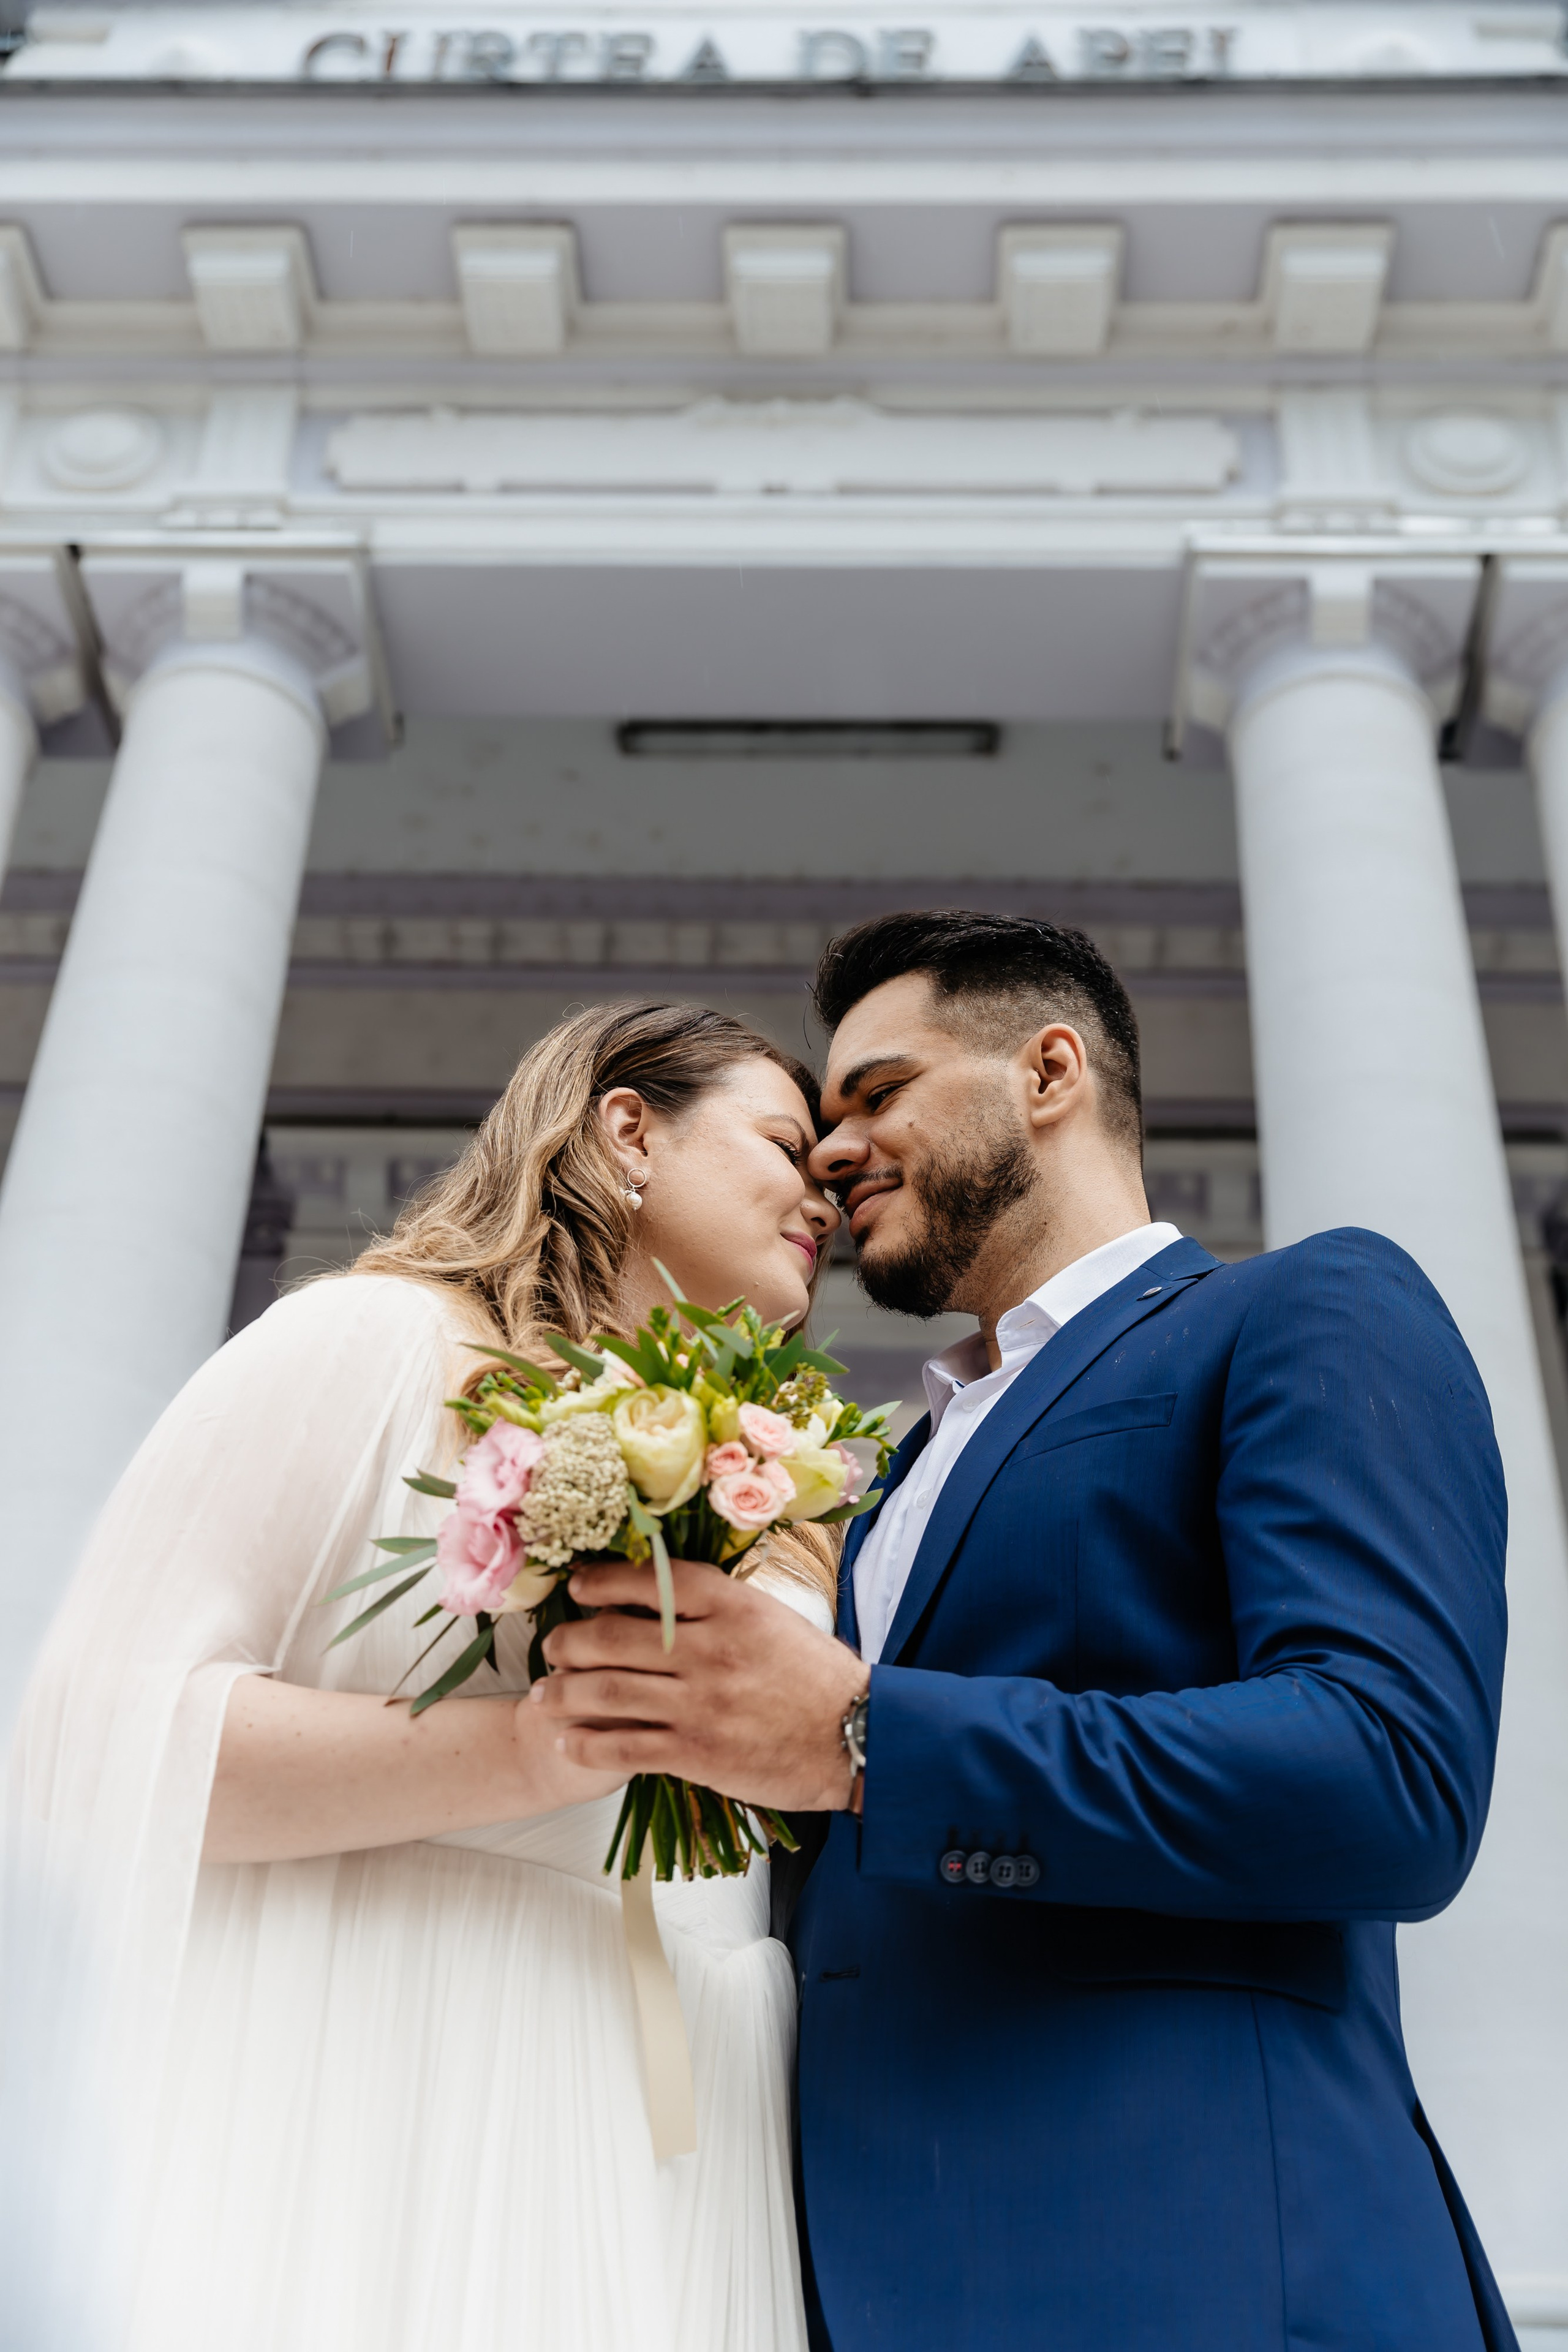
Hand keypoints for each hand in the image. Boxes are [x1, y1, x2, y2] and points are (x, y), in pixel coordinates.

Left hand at [532, 1559, 868, 1812]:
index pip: (651, 1581)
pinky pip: (624, 1746)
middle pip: (614, 1636)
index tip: (576, 1587)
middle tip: (552, 1646)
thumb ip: (721, 1606)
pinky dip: (587, 1744)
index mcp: (732, 1606)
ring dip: (565, 1693)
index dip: (603, 1581)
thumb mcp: (774, 1618)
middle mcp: (710, 1648)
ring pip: (609, 1691)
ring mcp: (700, 1702)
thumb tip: (666, 1592)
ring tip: (544, 1695)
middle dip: (570, 1642)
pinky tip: (568, 1742)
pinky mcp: (697, 1752)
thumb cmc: (817, 1676)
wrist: (856, 1737)